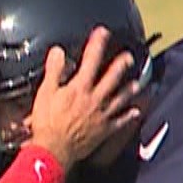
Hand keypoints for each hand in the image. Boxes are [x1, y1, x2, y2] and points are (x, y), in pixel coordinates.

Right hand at [25, 28, 144, 169]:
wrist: (54, 151)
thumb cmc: (47, 123)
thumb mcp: (45, 93)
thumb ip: (54, 71)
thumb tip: (58, 52)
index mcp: (80, 87)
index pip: (91, 60)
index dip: (98, 43)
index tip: (103, 32)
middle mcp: (95, 98)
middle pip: (113, 77)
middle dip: (122, 64)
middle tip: (128, 56)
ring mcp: (103, 115)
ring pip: (121, 97)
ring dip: (131, 88)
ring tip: (137, 82)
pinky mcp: (105, 130)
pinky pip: (121, 121)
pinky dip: (129, 116)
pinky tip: (136, 111)